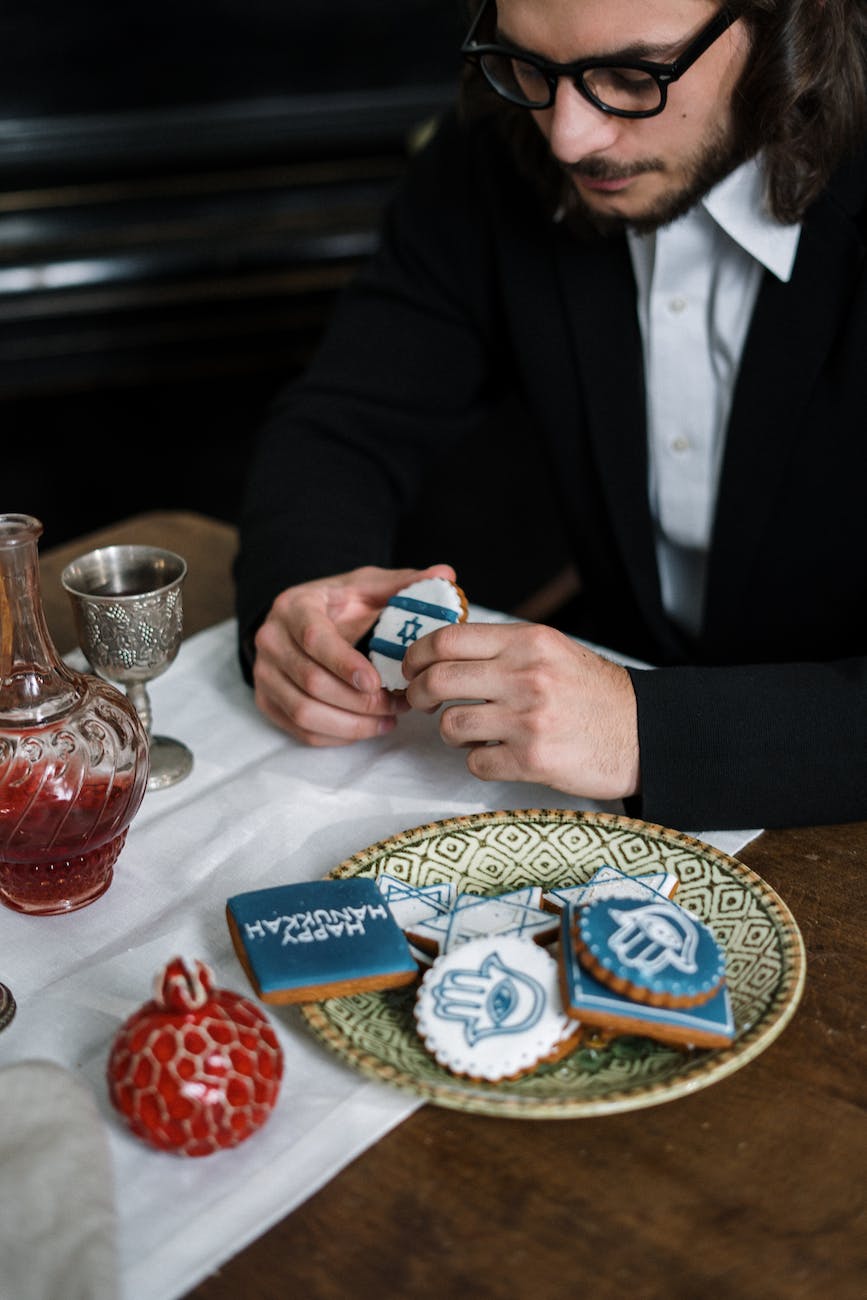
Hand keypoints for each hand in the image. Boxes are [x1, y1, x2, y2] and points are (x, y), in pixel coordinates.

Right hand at [251, 563, 455, 745]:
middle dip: (359, 701)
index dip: (344, 664)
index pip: (314, 638)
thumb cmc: (340, 604)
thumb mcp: (368, 586)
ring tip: (388, 721)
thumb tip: (446, 573)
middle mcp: (270, 640)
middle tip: (398, 705)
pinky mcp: (267, 701)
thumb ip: (404, 583)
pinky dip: (337, 737)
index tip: (377, 682)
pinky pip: (300, 730)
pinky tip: (367, 728)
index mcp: (295, 606)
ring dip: (351, 724)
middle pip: (311, 682)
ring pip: (304, 712)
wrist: (301, 620)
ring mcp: (265, 674)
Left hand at [402, 621, 639, 800]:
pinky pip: (475, 761)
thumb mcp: (553, 651)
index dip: (417, 654)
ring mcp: (528, 719)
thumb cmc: (595, 694)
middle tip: (423, 701)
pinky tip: (497, 754)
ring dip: (451, 731)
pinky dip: (478, 760)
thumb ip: (504, 647)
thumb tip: (445, 650)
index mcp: (528, 642)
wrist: (643, 733)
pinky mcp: (532, 760)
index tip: (412, 667)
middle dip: (420, 693)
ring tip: (470, 730)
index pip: (448, 639)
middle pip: (439, 680)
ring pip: (451, 724)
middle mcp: (526, 676)